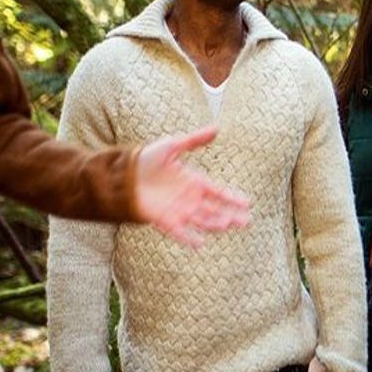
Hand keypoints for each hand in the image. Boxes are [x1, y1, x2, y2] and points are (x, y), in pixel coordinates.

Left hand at [135, 126, 251, 246]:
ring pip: (202, 221)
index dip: (234, 198)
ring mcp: (179, 211)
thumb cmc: (147, 159)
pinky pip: (179, 232)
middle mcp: (190, 199)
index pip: (220, 193)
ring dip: (215, 224)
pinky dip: (189, 238)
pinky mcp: (164, 220)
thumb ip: (194, 140)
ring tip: (227, 224)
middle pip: (216, 210)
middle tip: (246, 221)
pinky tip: (200, 243)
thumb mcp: (172, 146)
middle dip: (231, 216)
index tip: (248, 203)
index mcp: (195, 182)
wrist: (122, 174)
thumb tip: (216, 128)